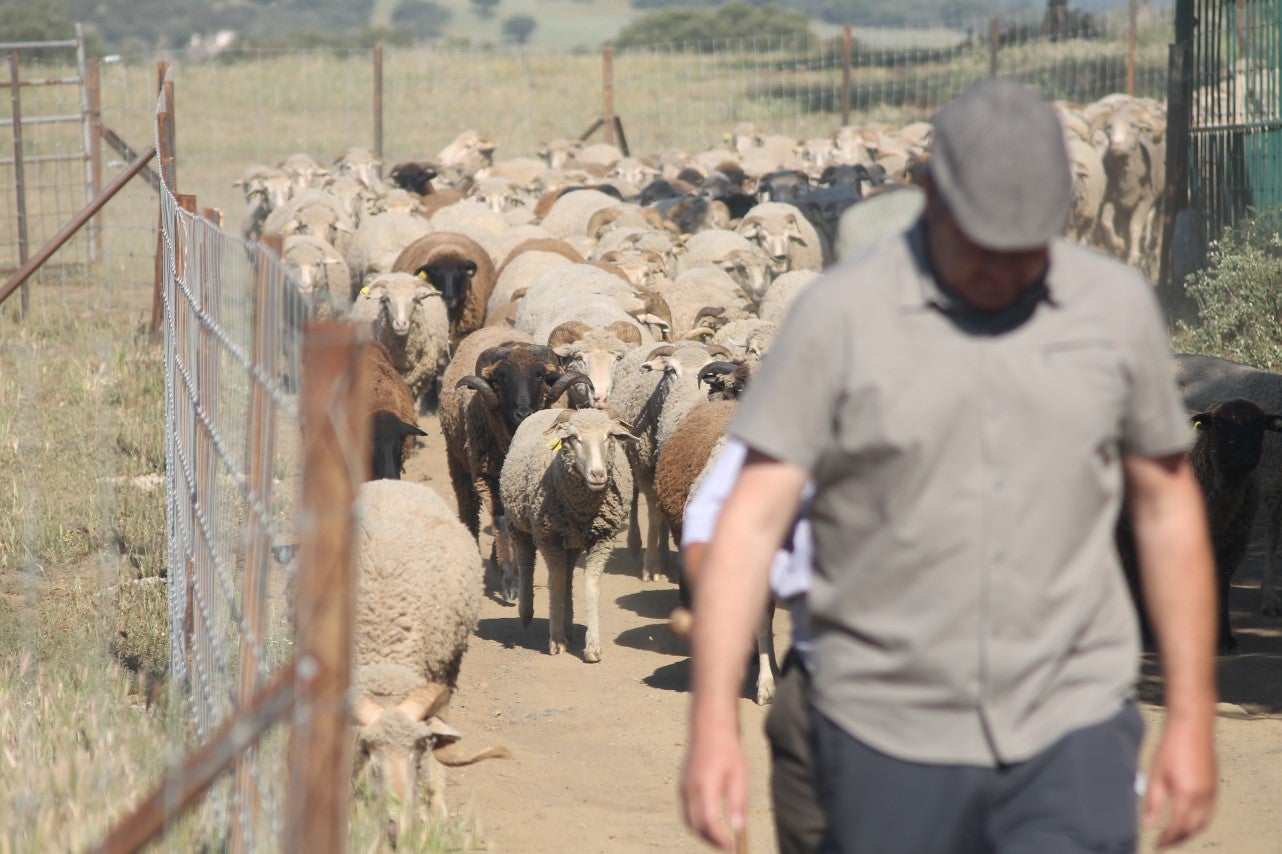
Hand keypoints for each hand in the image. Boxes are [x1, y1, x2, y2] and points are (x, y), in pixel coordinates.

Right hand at [680, 719, 746, 850]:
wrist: (710, 727)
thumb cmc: (727, 750)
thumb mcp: (739, 776)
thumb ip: (738, 803)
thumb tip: (738, 828)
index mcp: (704, 786)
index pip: (709, 823)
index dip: (720, 839)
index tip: (733, 847)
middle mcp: (689, 789)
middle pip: (696, 826)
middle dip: (711, 840)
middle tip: (728, 846)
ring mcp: (683, 787)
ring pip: (689, 821)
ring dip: (703, 834)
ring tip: (720, 839)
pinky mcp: (683, 785)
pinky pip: (687, 811)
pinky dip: (697, 822)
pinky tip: (711, 823)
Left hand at [1142, 717, 1216, 847]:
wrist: (1192, 727)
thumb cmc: (1170, 748)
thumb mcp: (1156, 775)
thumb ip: (1152, 803)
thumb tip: (1146, 827)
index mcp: (1187, 795)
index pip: (1177, 827)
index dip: (1166, 840)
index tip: (1155, 846)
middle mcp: (1204, 798)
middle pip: (1192, 829)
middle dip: (1177, 839)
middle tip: (1163, 844)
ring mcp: (1212, 793)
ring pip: (1203, 823)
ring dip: (1189, 833)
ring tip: (1173, 836)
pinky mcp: (1215, 787)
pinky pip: (1209, 813)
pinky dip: (1198, 823)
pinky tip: (1186, 821)